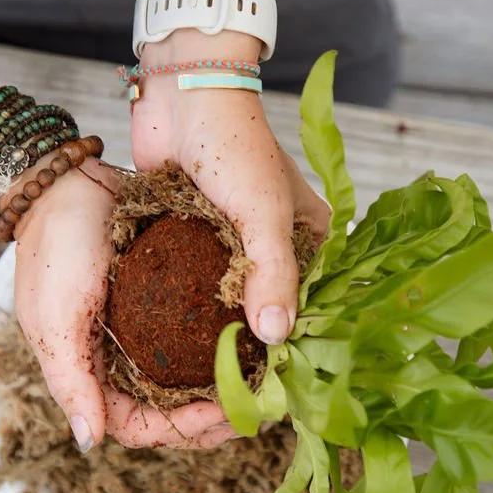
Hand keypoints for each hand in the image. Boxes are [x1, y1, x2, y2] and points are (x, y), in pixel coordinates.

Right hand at [10, 156, 236, 450]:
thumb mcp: (56, 319)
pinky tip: (253, 338)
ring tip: (264, 381)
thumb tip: (88, 443)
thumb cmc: (55, 248)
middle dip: (214, 416)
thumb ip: (70, 381)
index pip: (140, 426)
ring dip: (225, 385)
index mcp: (91, 373)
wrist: (68, 180)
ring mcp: (142, 333)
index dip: (182, 429)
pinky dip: (222, 345)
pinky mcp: (162, 303)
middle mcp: (119, 361)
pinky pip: (196, 336)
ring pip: (189, 379)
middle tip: (259, 406)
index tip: (224, 413)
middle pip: (171, 410)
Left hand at [129, 30, 331, 436]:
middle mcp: (277, 249)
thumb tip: (278, 337)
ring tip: (204, 387)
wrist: (183, 93)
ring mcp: (235, 249)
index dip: (297, 350)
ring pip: (233, 308)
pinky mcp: (199, 245)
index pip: (313, 309)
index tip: (274, 391)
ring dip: (221, 341)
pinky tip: (179, 350)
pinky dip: (193, 316)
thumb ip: (271, 274)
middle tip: (233, 399)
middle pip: (272, 315)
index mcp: (312, 240)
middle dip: (255, 356)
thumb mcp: (261, 212)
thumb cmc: (234, 144)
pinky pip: (200, 291)